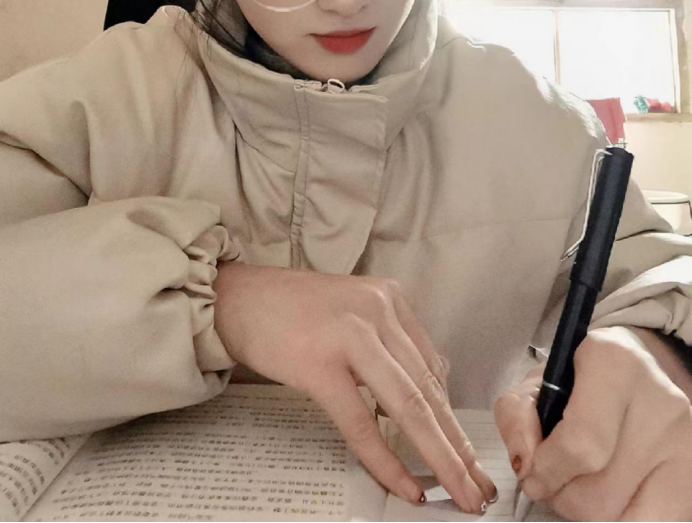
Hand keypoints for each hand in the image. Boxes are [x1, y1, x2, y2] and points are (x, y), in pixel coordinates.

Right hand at [213, 262, 496, 512]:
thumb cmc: (288, 311)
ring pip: (409, 406)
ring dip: (439, 457)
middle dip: (458, 446)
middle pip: (429, 389)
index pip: (433, 367)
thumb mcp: (351, 314)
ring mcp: (350, 335)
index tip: (468, 455)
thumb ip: (386, 346)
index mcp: (388, 299)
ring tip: (459, 493)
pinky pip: (362, 423)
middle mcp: (377, 311)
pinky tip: (405, 485)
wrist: (234, 297)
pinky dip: (387, 459)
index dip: (453, 418)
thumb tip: (421, 399)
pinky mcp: (320, 364)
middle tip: (479, 487)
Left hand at [495, 327, 691, 521]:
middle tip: (554, 480)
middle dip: (562, 497)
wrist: (632, 370)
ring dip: (588, 514)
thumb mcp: (535, 384)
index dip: (547, 471)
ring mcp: (685, 441)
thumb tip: (527, 466)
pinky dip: (620, 521)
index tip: (532, 473)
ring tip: (580, 486)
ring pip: (623, 517)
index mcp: (613, 362)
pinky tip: (609, 500)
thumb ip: (516, 417)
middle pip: (600, 493)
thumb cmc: (576, 380)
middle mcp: (660, 400)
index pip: (580, 443)